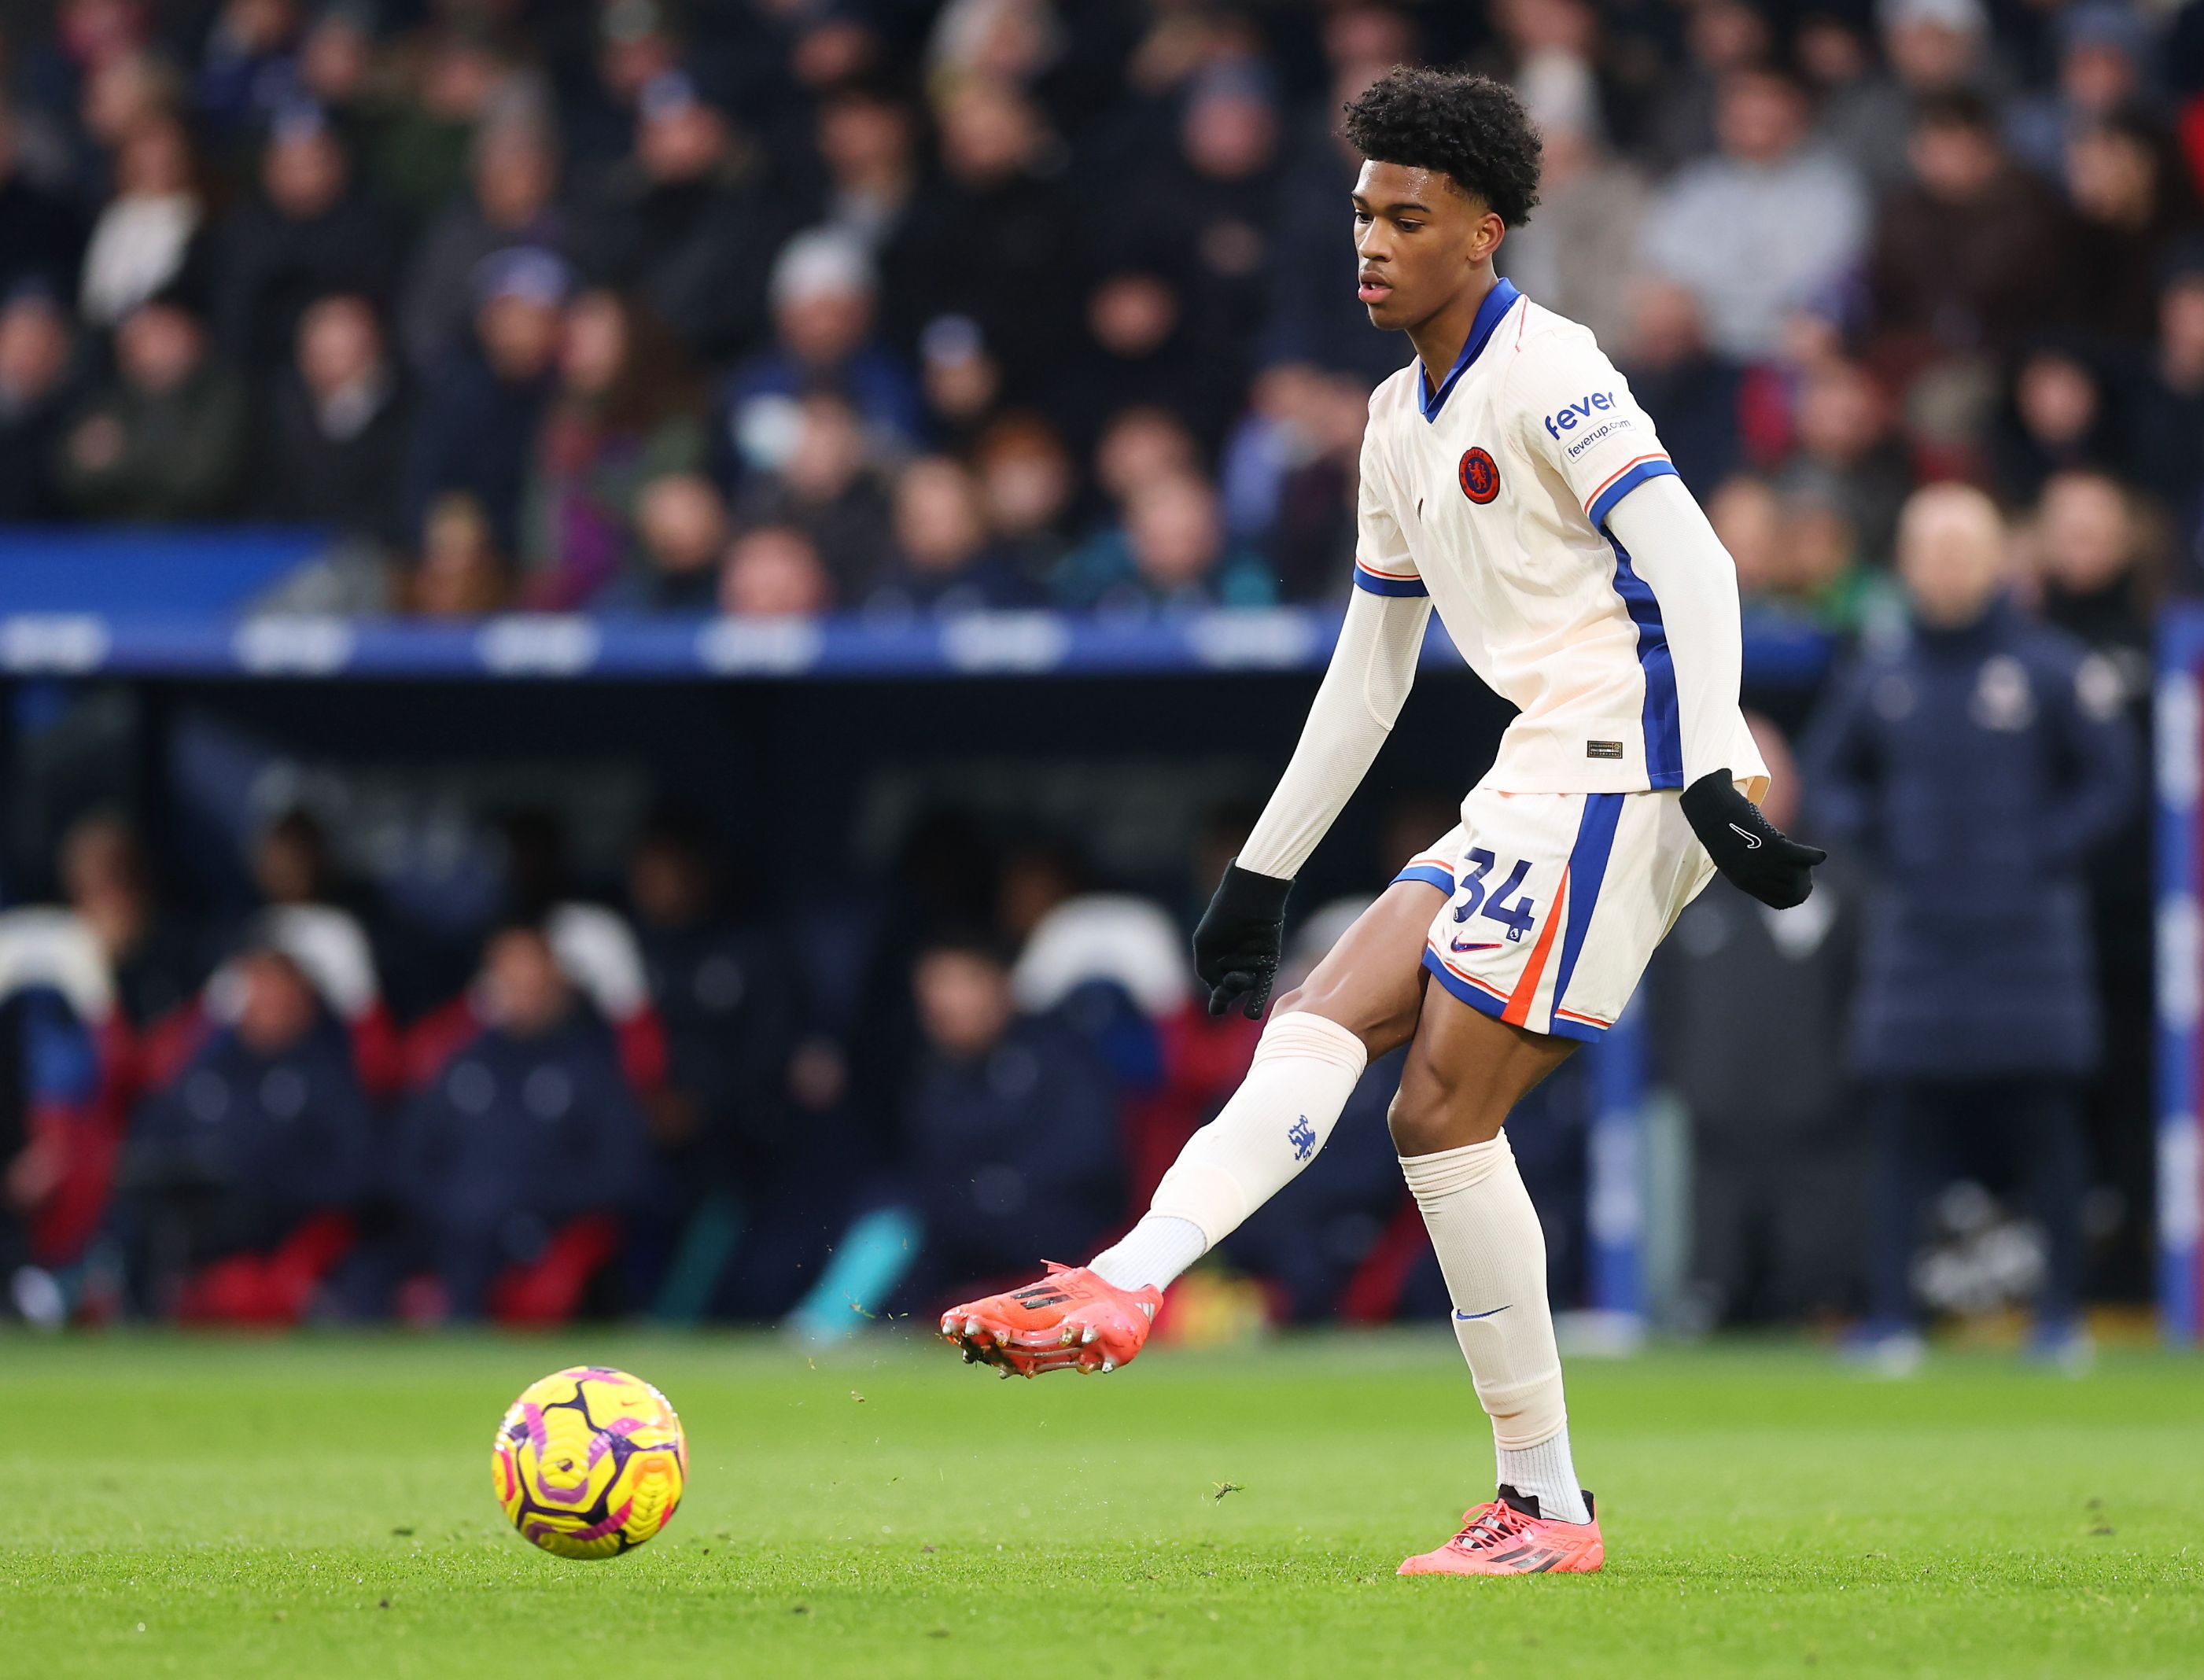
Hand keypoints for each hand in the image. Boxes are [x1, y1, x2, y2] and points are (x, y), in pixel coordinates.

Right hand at [1191, 860, 1292, 1017]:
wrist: (1249, 896)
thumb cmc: (1221, 916)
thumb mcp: (1205, 944)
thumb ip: (1207, 970)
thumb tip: (1216, 989)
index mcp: (1216, 961)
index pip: (1215, 987)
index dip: (1216, 1000)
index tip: (1217, 1007)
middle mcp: (1234, 965)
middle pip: (1229, 989)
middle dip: (1227, 992)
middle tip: (1227, 983)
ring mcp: (1252, 964)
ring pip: (1246, 988)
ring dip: (1242, 992)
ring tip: (1242, 992)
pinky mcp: (1269, 961)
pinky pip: (1263, 984)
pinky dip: (1257, 999)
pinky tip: (1251, 1014)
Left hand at [1680, 769, 1825, 909]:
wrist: (1712, 812)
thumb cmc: (1725, 832)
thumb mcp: (1736, 858)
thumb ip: (1755, 870)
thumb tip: (1783, 876)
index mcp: (1743, 882)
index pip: (1779, 901)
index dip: (1796, 897)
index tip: (1804, 888)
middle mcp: (1752, 877)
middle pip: (1792, 889)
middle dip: (1805, 883)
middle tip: (1807, 873)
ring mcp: (1760, 862)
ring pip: (1796, 874)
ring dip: (1806, 868)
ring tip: (1808, 859)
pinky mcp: (1769, 845)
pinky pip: (1799, 857)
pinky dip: (1812, 856)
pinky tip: (1820, 856)